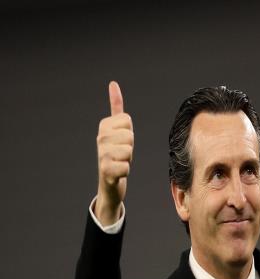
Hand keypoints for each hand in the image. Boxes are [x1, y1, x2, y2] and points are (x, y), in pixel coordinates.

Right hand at [95, 81, 133, 224]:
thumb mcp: (118, 129)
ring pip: (129, 151)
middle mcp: (99, 138)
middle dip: (130, 147)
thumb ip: (116, 108)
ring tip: (119, 162)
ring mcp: (101, 154)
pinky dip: (125, 171)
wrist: (109, 182)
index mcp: (103, 126)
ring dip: (128, 160)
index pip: (127, 120)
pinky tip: (117, 173)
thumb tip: (113, 83)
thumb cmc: (116, 154)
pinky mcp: (105, 170)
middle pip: (129, 135)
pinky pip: (126, 166)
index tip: (121, 141)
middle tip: (121, 154)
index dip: (129, 133)